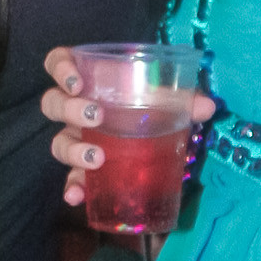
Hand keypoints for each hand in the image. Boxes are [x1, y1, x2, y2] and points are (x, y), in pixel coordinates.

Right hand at [42, 46, 215, 207]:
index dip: (60, 68)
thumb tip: (207, 107)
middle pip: (53, 104)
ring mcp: (77, 139)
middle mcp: (76, 109)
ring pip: (59, 142)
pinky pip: (71, 178)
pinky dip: (72, 187)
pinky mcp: (84, 169)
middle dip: (70, 109)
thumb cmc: (154, 105)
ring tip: (98, 157)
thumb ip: (185, 98)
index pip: (58, 64)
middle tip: (97, 116)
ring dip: (73, 150)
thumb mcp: (168, 98)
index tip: (76, 81)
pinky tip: (77, 196)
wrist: (157, 137)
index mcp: (91, 81)